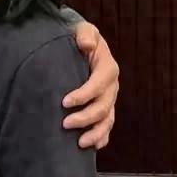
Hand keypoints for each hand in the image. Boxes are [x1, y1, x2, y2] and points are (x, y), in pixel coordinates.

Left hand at [63, 22, 118, 149]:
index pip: (99, 84)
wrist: (82, 47)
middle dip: (85, 117)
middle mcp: (111, 86)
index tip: (64, 102)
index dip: (84, 95)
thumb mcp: (82, 29)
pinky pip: (106, 127)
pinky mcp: (104, 108)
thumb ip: (85, 33)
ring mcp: (109, 99)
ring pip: (107, 120)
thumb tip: (86, 44)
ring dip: (95, 133)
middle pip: (103, 106)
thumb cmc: (79, 38)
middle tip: (65, 124)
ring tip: (79, 143)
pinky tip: (92, 147)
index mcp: (107, 67)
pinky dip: (101, 138)